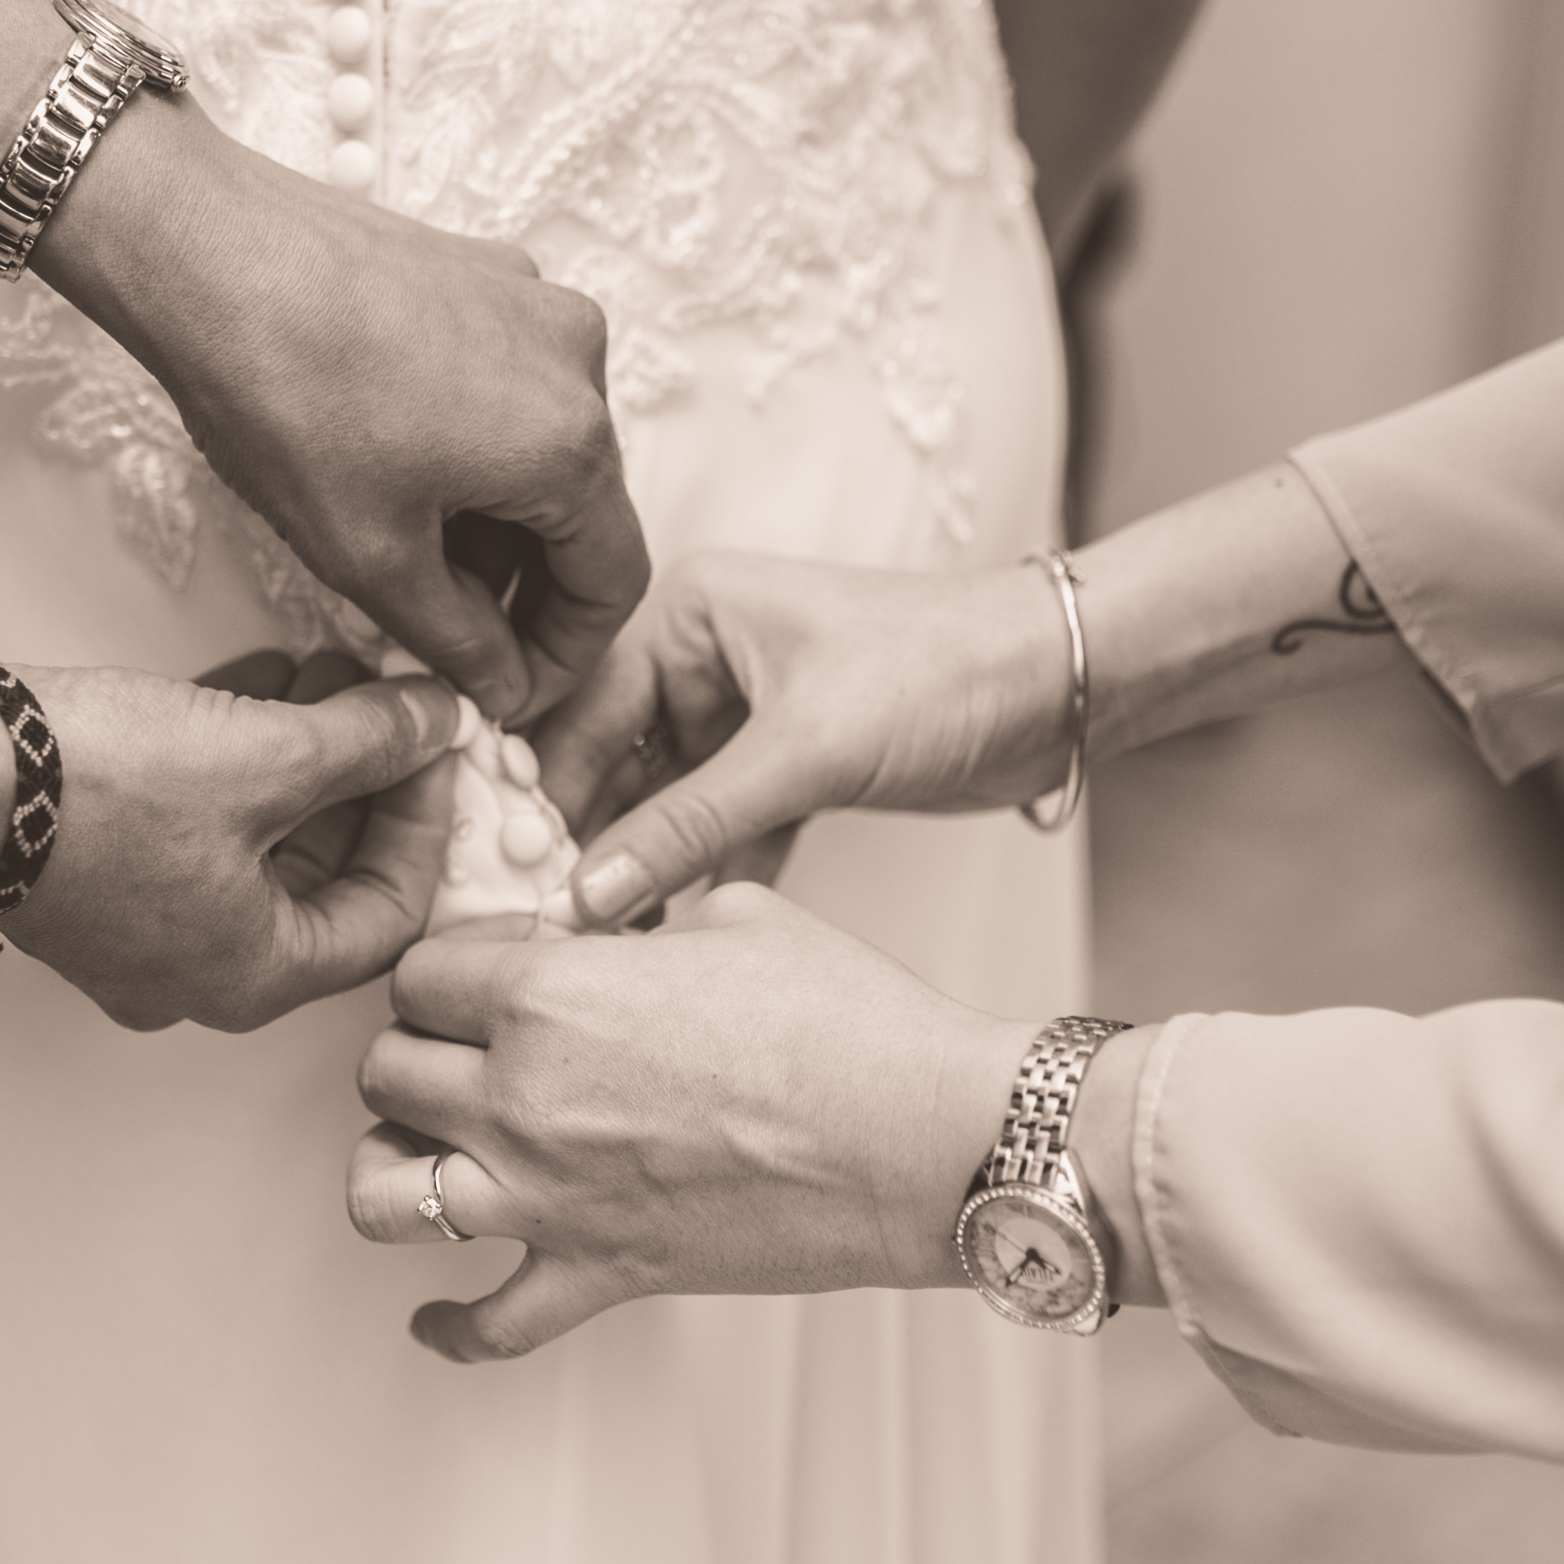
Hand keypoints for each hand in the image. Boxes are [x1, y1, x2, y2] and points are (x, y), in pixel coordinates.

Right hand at [0, 661, 460, 1031]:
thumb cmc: (99, 788)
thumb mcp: (266, 755)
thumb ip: (370, 741)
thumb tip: (440, 721)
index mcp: (252, 976)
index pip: (387, 916)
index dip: (426, 820)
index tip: (438, 743)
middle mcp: (194, 971)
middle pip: (320, 875)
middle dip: (359, 775)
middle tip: (387, 696)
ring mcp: (135, 926)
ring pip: (254, 839)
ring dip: (299, 753)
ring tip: (325, 667)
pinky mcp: (90, 869)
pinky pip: (190, 820)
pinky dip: (232, 757)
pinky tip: (256, 679)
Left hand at [38, 101, 646, 725]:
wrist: (206, 252)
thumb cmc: (283, 396)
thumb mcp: (372, 556)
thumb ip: (458, 641)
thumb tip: (503, 687)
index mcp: (572, 442)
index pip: (613, 580)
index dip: (566, 657)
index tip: (512, 692)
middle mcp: (578, 362)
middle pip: (582, 510)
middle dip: (520, 586)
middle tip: (446, 638)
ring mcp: (534, 304)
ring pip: (541, 446)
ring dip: (492, 516)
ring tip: (403, 549)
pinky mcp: (487, 272)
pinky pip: (508, 383)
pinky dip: (472, 442)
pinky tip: (391, 463)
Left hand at [343, 882, 1024, 1359]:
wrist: (924, 1137)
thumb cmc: (851, 1023)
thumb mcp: (736, 915)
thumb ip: (640, 920)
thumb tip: (611, 935)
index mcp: (548, 994)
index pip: (420, 972)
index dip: (449, 967)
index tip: (482, 972)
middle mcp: (524, 1097)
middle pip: (384, 1073)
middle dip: (417, 1051)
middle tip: (461, 1048)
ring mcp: (551, 1197)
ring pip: (383, 1195)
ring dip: (394, 1166)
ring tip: (428, 1149)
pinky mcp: (599, 1274)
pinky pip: (488, 1325)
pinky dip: (452, 1324)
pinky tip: (438, 1310)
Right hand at [528, 553, 1072, 927]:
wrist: (1062, 685)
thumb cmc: (941, 670)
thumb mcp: (804, 750)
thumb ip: (690, 824)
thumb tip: (586, 893)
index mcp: (688, 613)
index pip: (578, 708)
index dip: (538, 796)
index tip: (500, 879)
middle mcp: (703, 659)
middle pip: (608, 762)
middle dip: (580, 843)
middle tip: (534, 931)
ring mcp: (745, 718)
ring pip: (661, 807)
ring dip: (636, 871)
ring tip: (589, 950)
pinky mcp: (788, 771)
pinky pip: (717, 832)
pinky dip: (698, 879)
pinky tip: (662, 941)